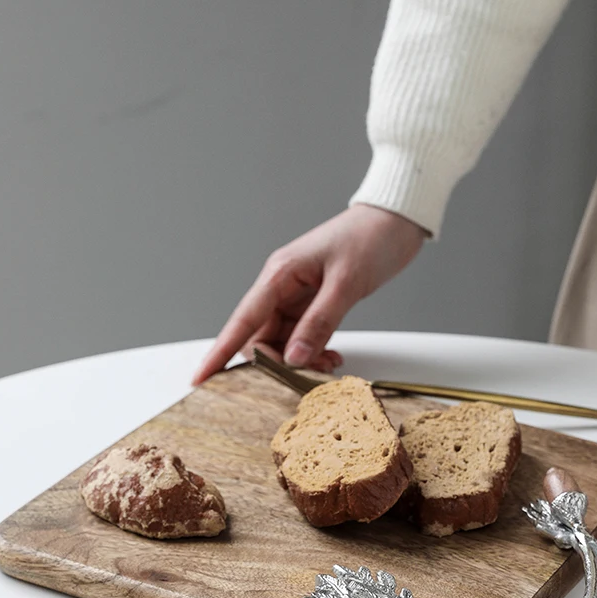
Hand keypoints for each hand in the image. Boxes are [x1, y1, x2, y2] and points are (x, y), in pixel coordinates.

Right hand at [192, 204, 425, 384]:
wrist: (395, 219)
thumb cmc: (370, 239)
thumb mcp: (346, 284)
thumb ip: (320, 322)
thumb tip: (294, 358)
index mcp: (279, 275)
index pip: (241, 320)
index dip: (220, 352)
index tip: (201, 377)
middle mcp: (281, 286)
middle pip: (260, 337)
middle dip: (278, 363)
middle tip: (311, 375)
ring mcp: (297, 294)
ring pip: (283, 340)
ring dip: (300, 360)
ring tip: (329, 365)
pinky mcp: (314, 301)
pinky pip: (302, 336)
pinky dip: (314, 351)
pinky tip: (332, 355)